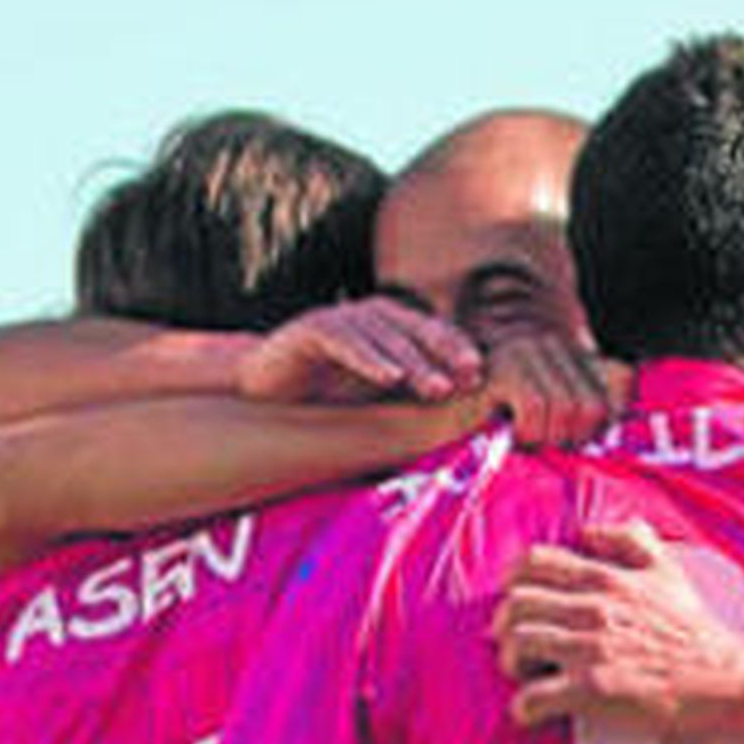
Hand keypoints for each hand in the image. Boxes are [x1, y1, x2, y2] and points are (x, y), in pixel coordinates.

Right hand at [232, 298, 483, 403]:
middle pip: (414, 329)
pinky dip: (368, 357)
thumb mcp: (374, 402)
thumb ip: (409, 402)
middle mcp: (368, 318)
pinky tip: (387, 378)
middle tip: (468, 379)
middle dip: (444, 353)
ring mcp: (339, 320)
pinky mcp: (310, 329)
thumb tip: (457, 425)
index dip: (456, 352)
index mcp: (389, 329)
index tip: (481, 379)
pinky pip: (345, 339)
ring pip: (384, 334)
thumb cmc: (323, 400)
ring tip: (436, 386)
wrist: (262, 392)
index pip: (430, 334)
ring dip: (412, 360)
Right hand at [480, 331, 615, 448]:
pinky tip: (507, 432)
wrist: (435, 424)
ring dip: (543, 438)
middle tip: (538, 446)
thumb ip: (586, 407)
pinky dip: (524, 431)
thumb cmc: (489, 431)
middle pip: (592, 406)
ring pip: (566, 409)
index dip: (596, 427)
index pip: (617, 385)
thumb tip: (620, 412)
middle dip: (568, 439)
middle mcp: (549, 342)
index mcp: (566, 351)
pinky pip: (535, 408)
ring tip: (520, 438)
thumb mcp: (547, 421)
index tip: (565, 442)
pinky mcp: (503, 366)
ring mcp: (525, 349)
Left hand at [494, 521, 743, 738]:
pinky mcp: (591, 690)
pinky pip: (532, 697)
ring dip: (511, 662)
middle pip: (516, 604)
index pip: (535, 563)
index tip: (513, 598)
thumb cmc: (695, 631)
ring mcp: (589, 649)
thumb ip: (631, 542)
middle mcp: (592, 608)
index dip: (512, 581)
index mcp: (605, 579)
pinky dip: (522, 707)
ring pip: (517, 645)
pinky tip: (532, 711)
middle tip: (514, 642)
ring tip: (526, 675)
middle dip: (505, 625)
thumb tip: (593, 532)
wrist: (721, 677)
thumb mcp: (668, 570)